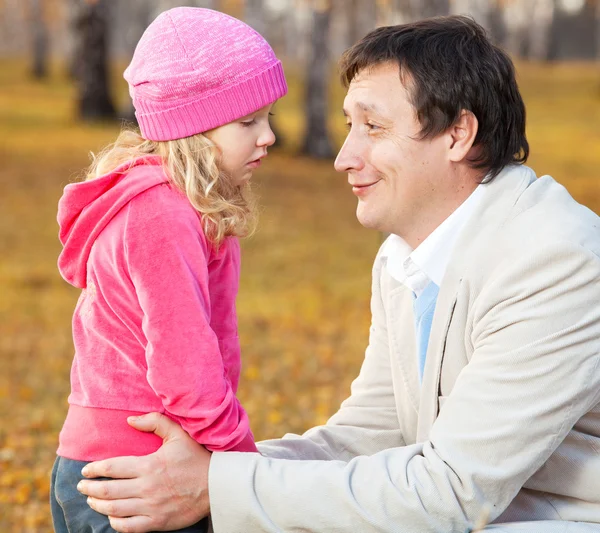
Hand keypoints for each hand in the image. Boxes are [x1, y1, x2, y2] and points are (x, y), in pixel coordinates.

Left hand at [77, 412, 210, 532]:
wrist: (217, 485)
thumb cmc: (197, 458)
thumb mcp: (178, 434)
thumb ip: (154, 422)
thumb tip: (129, 420)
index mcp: (149, 465)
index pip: (111, 468)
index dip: (94, 469)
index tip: (85, 470)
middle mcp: (146, 487)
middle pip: (107, 491)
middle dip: (89, 489)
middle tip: (82, 486)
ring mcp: (151, 507)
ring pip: (114, 509)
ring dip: (98, 505)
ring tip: (91, 501)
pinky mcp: (158, 522)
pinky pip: (128, 527)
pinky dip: (115, 523)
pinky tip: (111, 517)